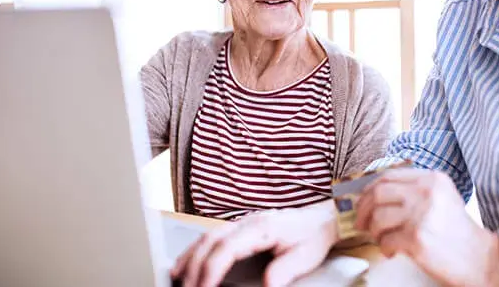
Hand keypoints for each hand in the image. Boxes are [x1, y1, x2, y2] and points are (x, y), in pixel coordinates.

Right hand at [172, 201, 338, 286]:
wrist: (320, 219)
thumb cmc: (312, 236)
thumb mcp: (304, 257)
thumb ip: (283, 271)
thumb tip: (266, 286)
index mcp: (261, 227)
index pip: (227, 249)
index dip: (211, 270)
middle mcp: (247, 222)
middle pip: (210, 242)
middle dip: (194, 267)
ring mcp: (241, 222)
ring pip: (206, 237)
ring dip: (190, 257)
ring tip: (177, 278)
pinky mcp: (239, 227)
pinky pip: (211, 236)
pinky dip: (195, 250)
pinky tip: (187, 263)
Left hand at [355, 168, 498, 286]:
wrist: (481, 259)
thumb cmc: (457, 232)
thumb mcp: (441, 197)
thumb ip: (413, 189)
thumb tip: (373, 192)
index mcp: (432, 178)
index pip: (387, 176)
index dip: (368, 190)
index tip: (362, 202)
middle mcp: (426, 192)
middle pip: (378, 194)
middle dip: (363, 210)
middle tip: (362, 223)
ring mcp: (421, 215)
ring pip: (378, 218)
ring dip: (374, 232)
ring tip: (382, 239)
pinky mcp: (416, 238)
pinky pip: (386, 240)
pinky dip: (385, 247)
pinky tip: (393, 251)